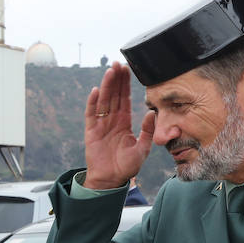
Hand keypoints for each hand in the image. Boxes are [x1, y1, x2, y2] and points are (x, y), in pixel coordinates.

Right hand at [83, 62, 154, 190]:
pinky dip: (92, 103)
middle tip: (118, 62)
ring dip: (106, 86)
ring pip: (104, 101)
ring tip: (110, 71)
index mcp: (124, 122)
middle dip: (116, 79)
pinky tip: (95, 91)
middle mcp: (112, 120)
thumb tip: (152, 112)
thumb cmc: (127, 166)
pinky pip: (91, 115)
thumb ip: (147, 131)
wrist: (111, 180)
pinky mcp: (91, 132)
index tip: (128, 69)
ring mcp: (101, 125)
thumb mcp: (143, 148)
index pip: (125, 98)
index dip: (126, 84)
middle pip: (114, 95)